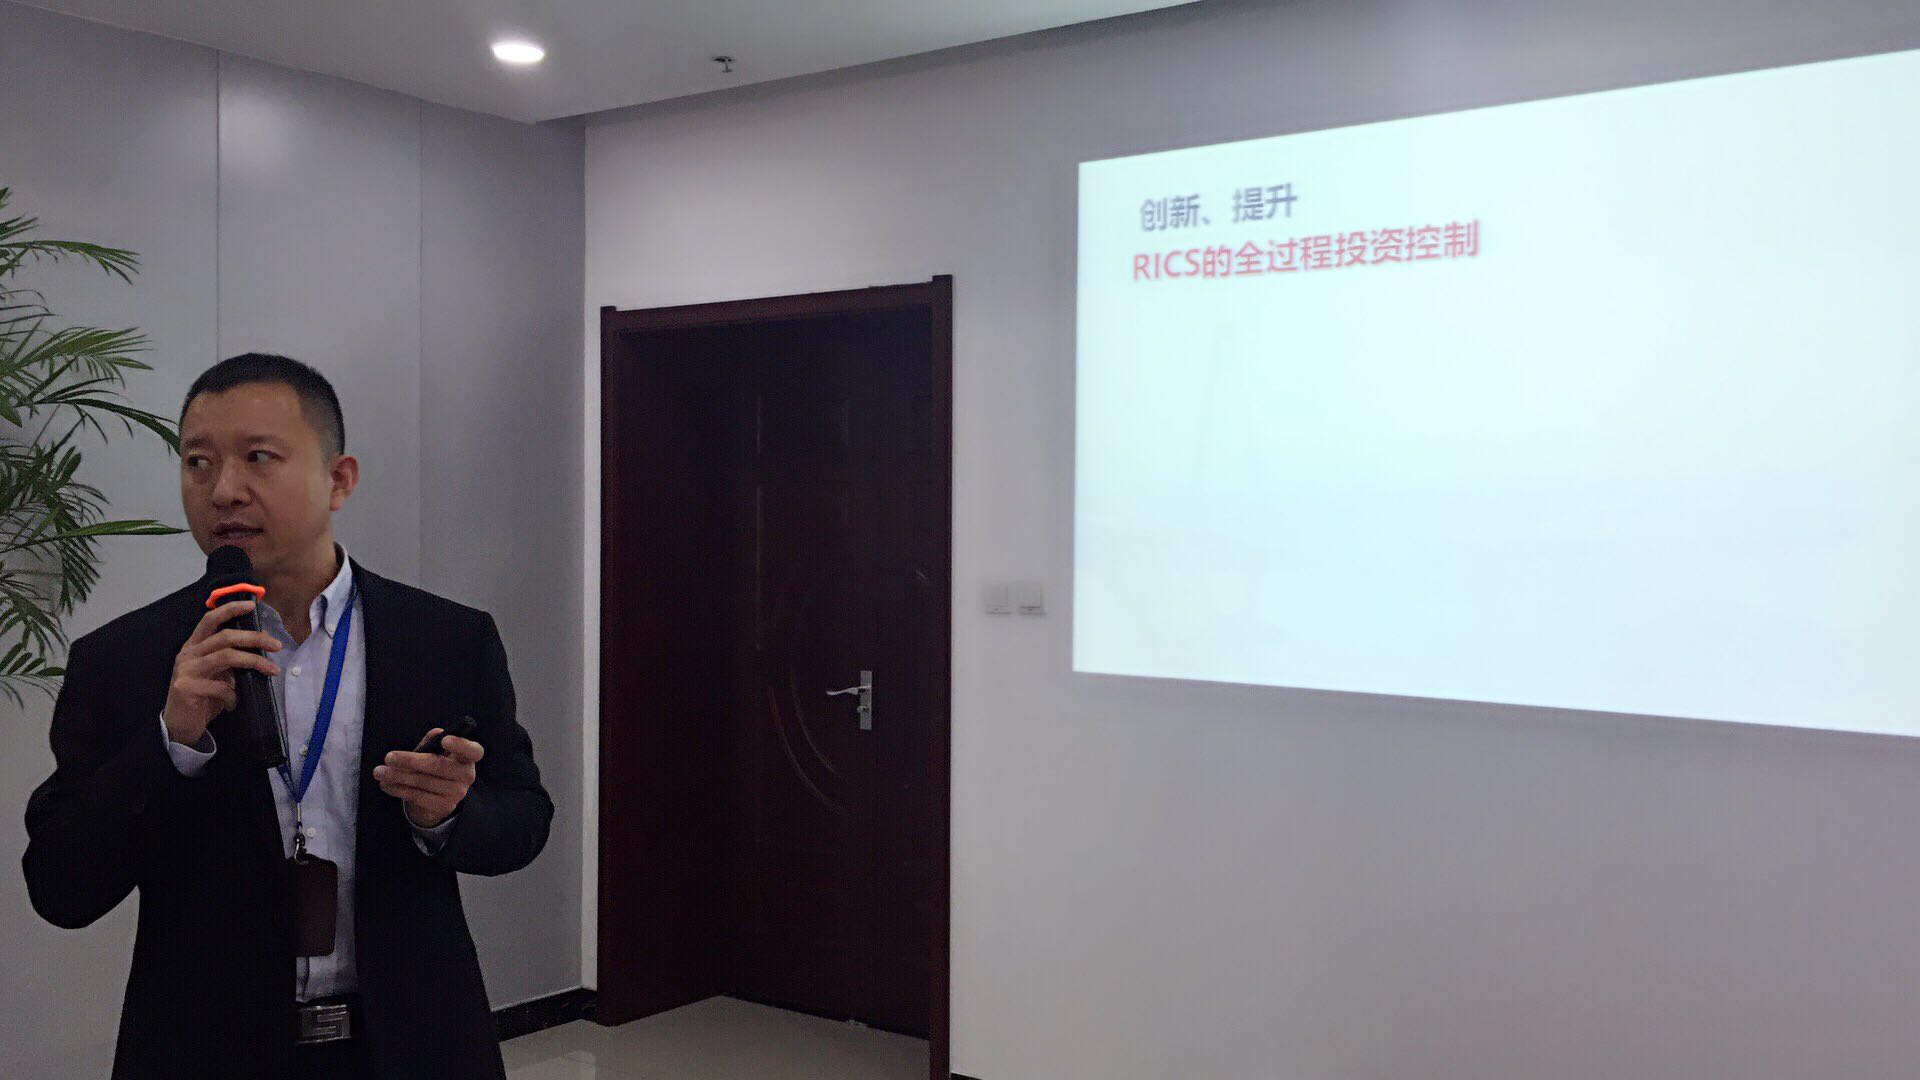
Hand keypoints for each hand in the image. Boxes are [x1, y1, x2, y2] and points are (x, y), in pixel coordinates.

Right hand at [162, 600, 282, 745]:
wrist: (179, 725)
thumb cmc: (202, 696)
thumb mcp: (216, 672)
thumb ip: (229, 658)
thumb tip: (261, 643)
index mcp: (193, 646)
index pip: (209, 620)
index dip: (229, 609)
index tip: (250, 605)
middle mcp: (187, 654)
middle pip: (225, 636)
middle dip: (254, 638)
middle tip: (276, 645)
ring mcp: (185, 670)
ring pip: (226, 656)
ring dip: (253, 661)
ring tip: (271, 670)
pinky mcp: (186, 688)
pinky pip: (221, 686)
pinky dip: (234, 694)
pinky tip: (234, 702)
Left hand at [373, 731, 482, 828]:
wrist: (436, 799)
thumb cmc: (435, 768)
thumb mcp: (435, 753)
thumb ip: (433, 743)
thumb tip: (436, 732)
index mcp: (467, 758)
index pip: (473, 751)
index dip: (461, 745)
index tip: (445, 741)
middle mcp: (466, 776)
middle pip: (438, 766)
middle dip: (410, 761)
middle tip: (388, 757)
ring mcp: (456, 793)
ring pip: (423, 782)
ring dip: (397, 776)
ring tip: (379, 771)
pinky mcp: (443, 807)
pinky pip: (417, 796)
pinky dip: (398, 789)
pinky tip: (385, 784)